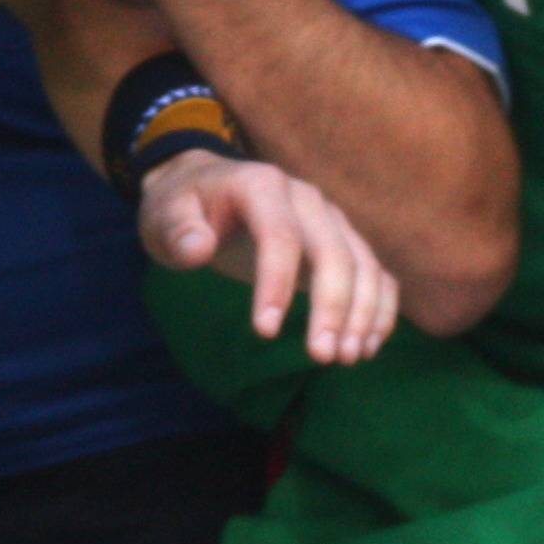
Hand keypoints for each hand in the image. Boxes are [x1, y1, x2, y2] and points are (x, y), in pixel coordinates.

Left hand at [142, 152, 399, 359]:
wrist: (209, 187)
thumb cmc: (185, 206)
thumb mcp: (164, 214)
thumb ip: (177, 230)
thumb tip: (198, 248)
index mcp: (262, 186)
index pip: (279, 235)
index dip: (276, 284)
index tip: (263, 332)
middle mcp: (307, 199)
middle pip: (334, 252)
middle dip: (334, 306)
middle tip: (323, 356)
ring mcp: (331, 220)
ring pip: (364, 264)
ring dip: (363, 313)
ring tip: (349, 357)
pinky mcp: (343, 243)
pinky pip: (376, 273)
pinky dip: (379, 309)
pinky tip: (368, 346)